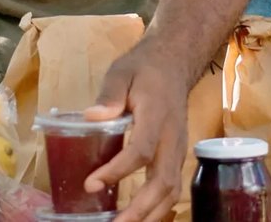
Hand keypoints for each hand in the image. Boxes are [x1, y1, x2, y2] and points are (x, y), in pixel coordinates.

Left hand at [85, 39, 195, 221]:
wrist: (174, 64)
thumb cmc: (143, 70)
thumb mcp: (122, 72)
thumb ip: (109, 94)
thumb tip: (92, 116)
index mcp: (157, 116)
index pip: (142, 149)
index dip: (118, 170)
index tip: (91, 183)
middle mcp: (173, 137)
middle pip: (163, 180)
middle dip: (140, 207)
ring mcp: (179, 149)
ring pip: (172, 189)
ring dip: (150, 213)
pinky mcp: (177, 156)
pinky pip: (172, 187)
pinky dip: (157, 208)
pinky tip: (138, 217)